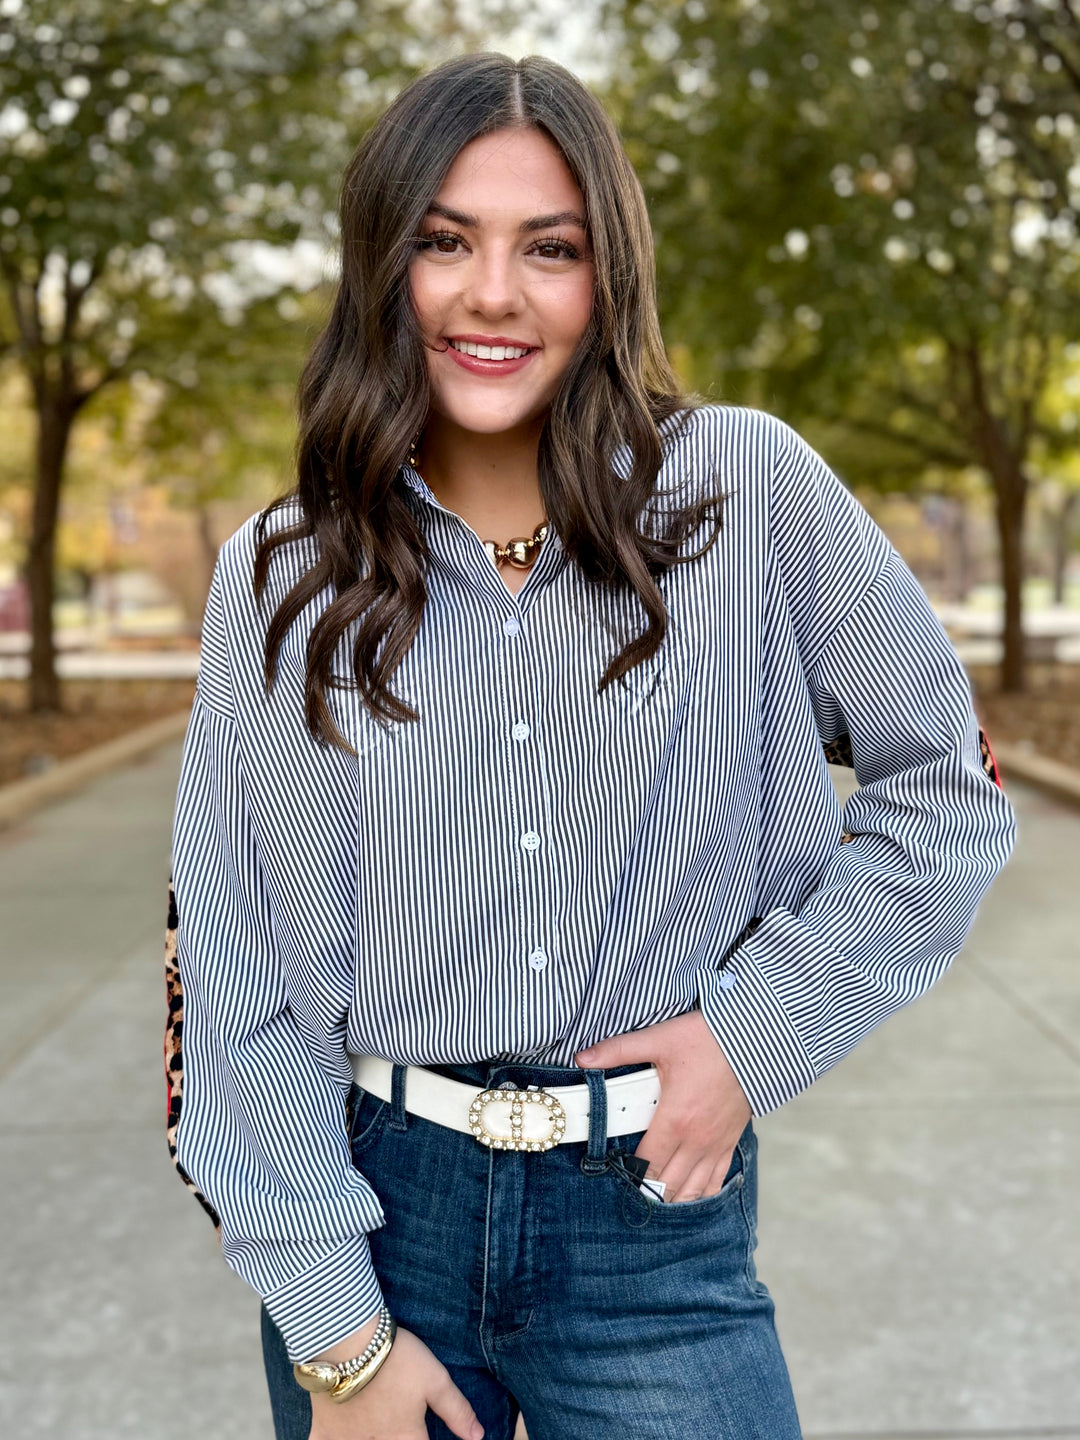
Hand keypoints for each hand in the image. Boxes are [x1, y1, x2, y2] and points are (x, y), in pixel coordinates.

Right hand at [308, 1324, 482, 1439]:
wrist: (348, 1341)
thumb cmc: (396, 1359)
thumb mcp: (435, 1379)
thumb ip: (456, 1410)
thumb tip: (478, 1436)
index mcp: (404, 1433)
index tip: (425, 1439)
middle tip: (397, 1433)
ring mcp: (347, 1438)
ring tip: (374, 1436)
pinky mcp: (323, 1426)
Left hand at [576, 1011, 751, 1202]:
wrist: (757, 1040)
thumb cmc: (707, 1038)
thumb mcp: (659, 1039)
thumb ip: (618, 1051)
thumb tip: (581, 1058)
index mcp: (675, 1119)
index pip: (647, 1163)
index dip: (628, 1175)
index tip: (614, 1177)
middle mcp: (696, 1140)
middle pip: (667, 1183)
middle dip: (647, 1192)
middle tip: (627, 1196)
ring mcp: (716, 1144)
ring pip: (692, 1189)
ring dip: (672, 1198)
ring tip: (653, 1201)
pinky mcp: (730, 1141)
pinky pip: (717, 1181)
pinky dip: (701, 1194)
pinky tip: (689, 1199)